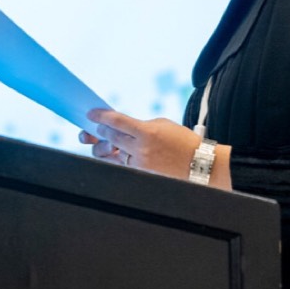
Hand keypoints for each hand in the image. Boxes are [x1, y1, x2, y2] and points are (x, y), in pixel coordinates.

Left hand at [80, 108, 202, 179]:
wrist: (199, 164)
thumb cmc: (181, 140)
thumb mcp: (162, 124)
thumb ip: (139, 125)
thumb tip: (119, 127)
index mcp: (147, 132)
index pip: (116, 122)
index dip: (100, 116)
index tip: (90, 114)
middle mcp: (141, 149)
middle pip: (109, 137)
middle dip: (98, 130)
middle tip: (94, 126)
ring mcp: (139, 164)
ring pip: (110, 154)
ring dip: (102, 146)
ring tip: (102, 141)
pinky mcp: (140, 174)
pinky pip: (119, 164)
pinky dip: (114, 157)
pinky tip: (113, 151)